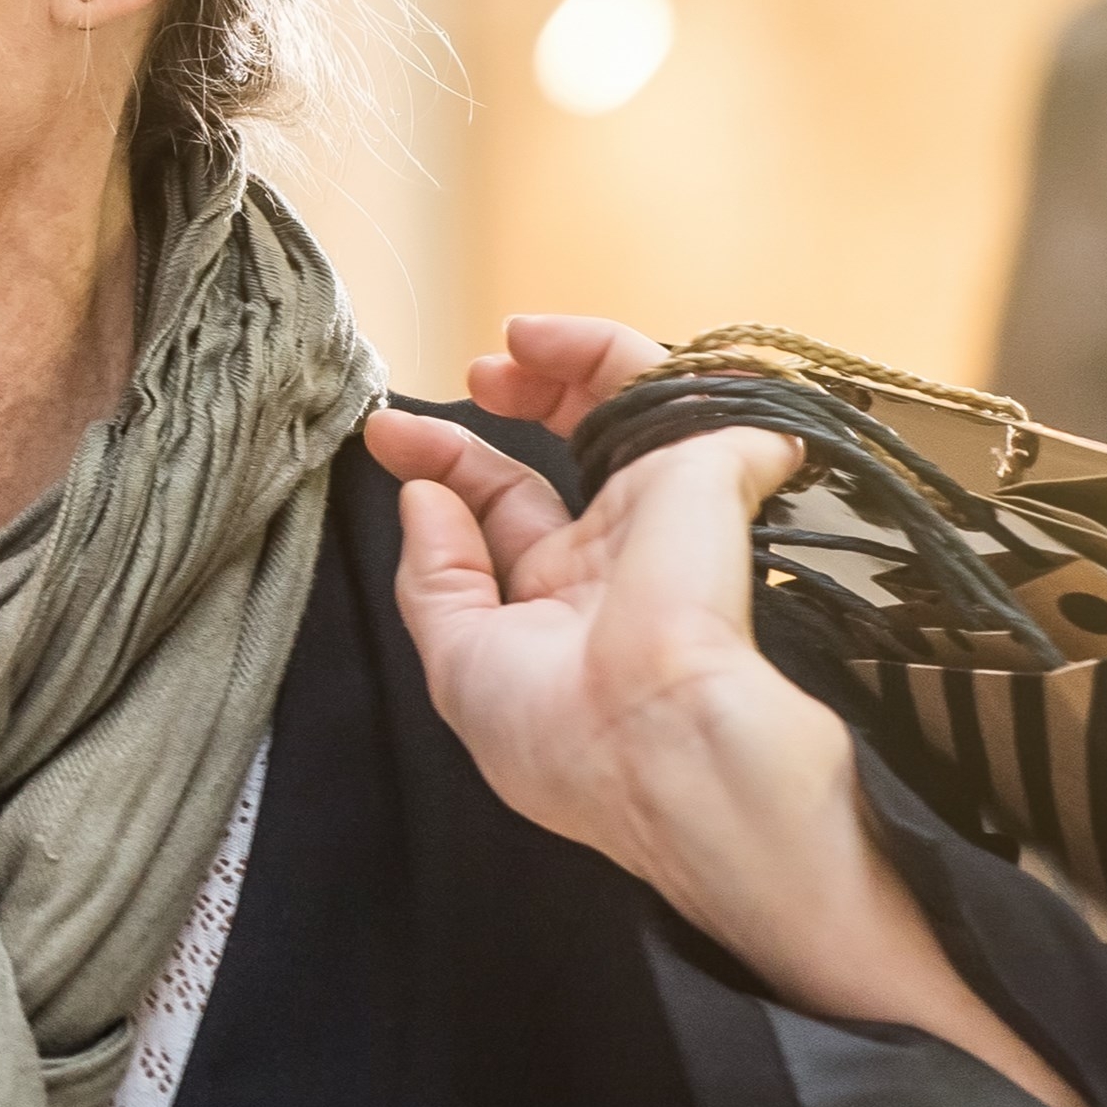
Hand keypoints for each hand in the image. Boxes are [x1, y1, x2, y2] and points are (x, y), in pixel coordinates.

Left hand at [362, 317, 1106, 1106]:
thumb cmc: (586, 756)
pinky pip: (684, 402)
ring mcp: (672, 528)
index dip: (447, 468)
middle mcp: (620, 568)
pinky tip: (580, 350)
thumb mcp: (468, 671)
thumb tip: (421, 494)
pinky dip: (631, 366)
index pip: (502, 518)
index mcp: (561, 615)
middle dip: (520, 398)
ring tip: (517, 338)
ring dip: (573, 360)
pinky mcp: (717, 493)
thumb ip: (440, 577)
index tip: (389, 432)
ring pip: (632, 412)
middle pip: (570, 455)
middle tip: (482, 365)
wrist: (692, 769)